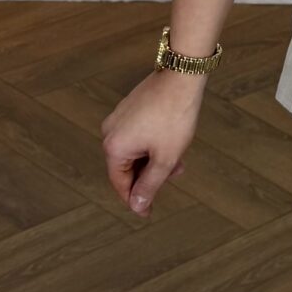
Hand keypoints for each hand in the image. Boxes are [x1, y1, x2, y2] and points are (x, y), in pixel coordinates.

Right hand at [101, 69, 204, 215]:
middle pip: (127, 167)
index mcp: (114, 147)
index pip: (120, 183)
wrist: (181, 79)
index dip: (136, 200)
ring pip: (135, 151)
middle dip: (150, 175)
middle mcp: (110, 132)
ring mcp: (118, 119)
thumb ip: (150, 185)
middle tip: (173, 175)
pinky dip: (152, 145)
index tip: (148, 213)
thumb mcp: (165, 158)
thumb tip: (137, 206)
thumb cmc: (174, 118)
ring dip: (154, 160)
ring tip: (177, 160)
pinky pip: (136, 136)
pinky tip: (171, 145)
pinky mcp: (128, 109)